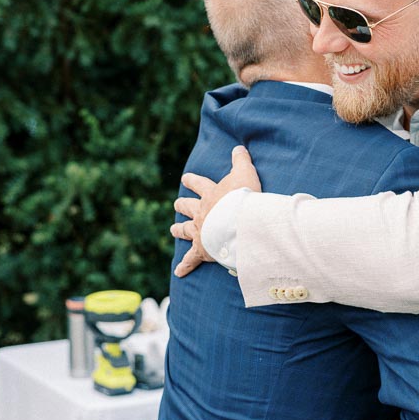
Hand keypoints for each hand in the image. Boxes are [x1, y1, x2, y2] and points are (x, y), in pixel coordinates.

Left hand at [171, 145, 259, 276]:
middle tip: (177, 204)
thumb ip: (241, 160)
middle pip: (186, 207)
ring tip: (173, 230)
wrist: (239, 223)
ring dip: (179, 230)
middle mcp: (201, 212)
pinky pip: (191, 259)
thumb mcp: (245, 173)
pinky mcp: (202, 250)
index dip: (192, 181)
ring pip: (184, 230)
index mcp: (210, 194)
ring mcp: (199, 231)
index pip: (198, 184)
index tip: (185, 178)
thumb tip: (239, 147)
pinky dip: (185, 266)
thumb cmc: (243, 198)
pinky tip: (178, 273)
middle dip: (181, 205)